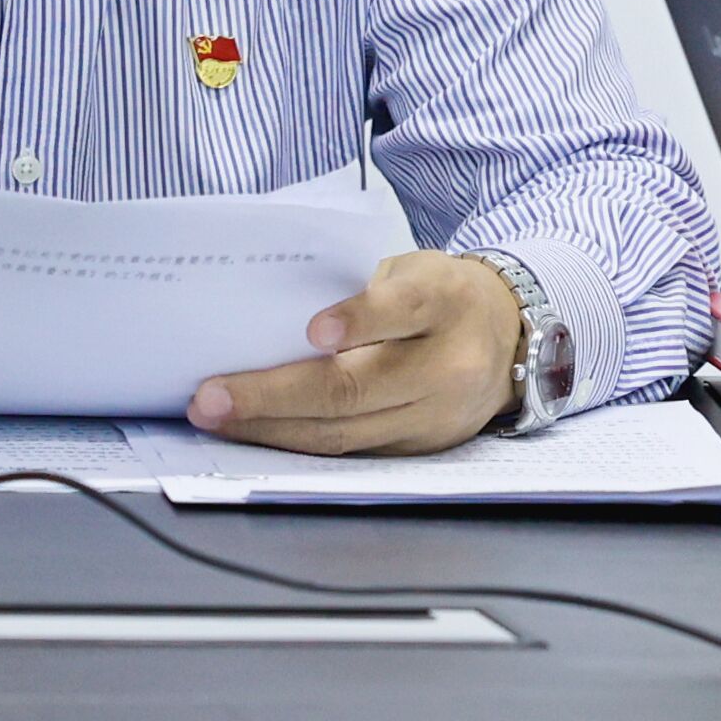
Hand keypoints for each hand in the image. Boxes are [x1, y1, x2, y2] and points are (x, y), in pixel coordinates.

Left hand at [185, 251, 521, 455]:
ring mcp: (435, 417)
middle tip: (210, 396)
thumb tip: (277, 316)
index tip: (312, 329)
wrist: (510, 338)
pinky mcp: (420, 450)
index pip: (403, 308)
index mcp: (444, 301)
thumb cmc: (441, 293)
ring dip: (270, 429)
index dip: (358, 319)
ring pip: (344, 432)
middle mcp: (447, 365)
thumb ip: (363, 288)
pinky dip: (295, 443)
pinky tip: (253, 432)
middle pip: (356, 388)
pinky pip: (350, 453)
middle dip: (274, 396)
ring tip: (214, 418)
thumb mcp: (415, 267)